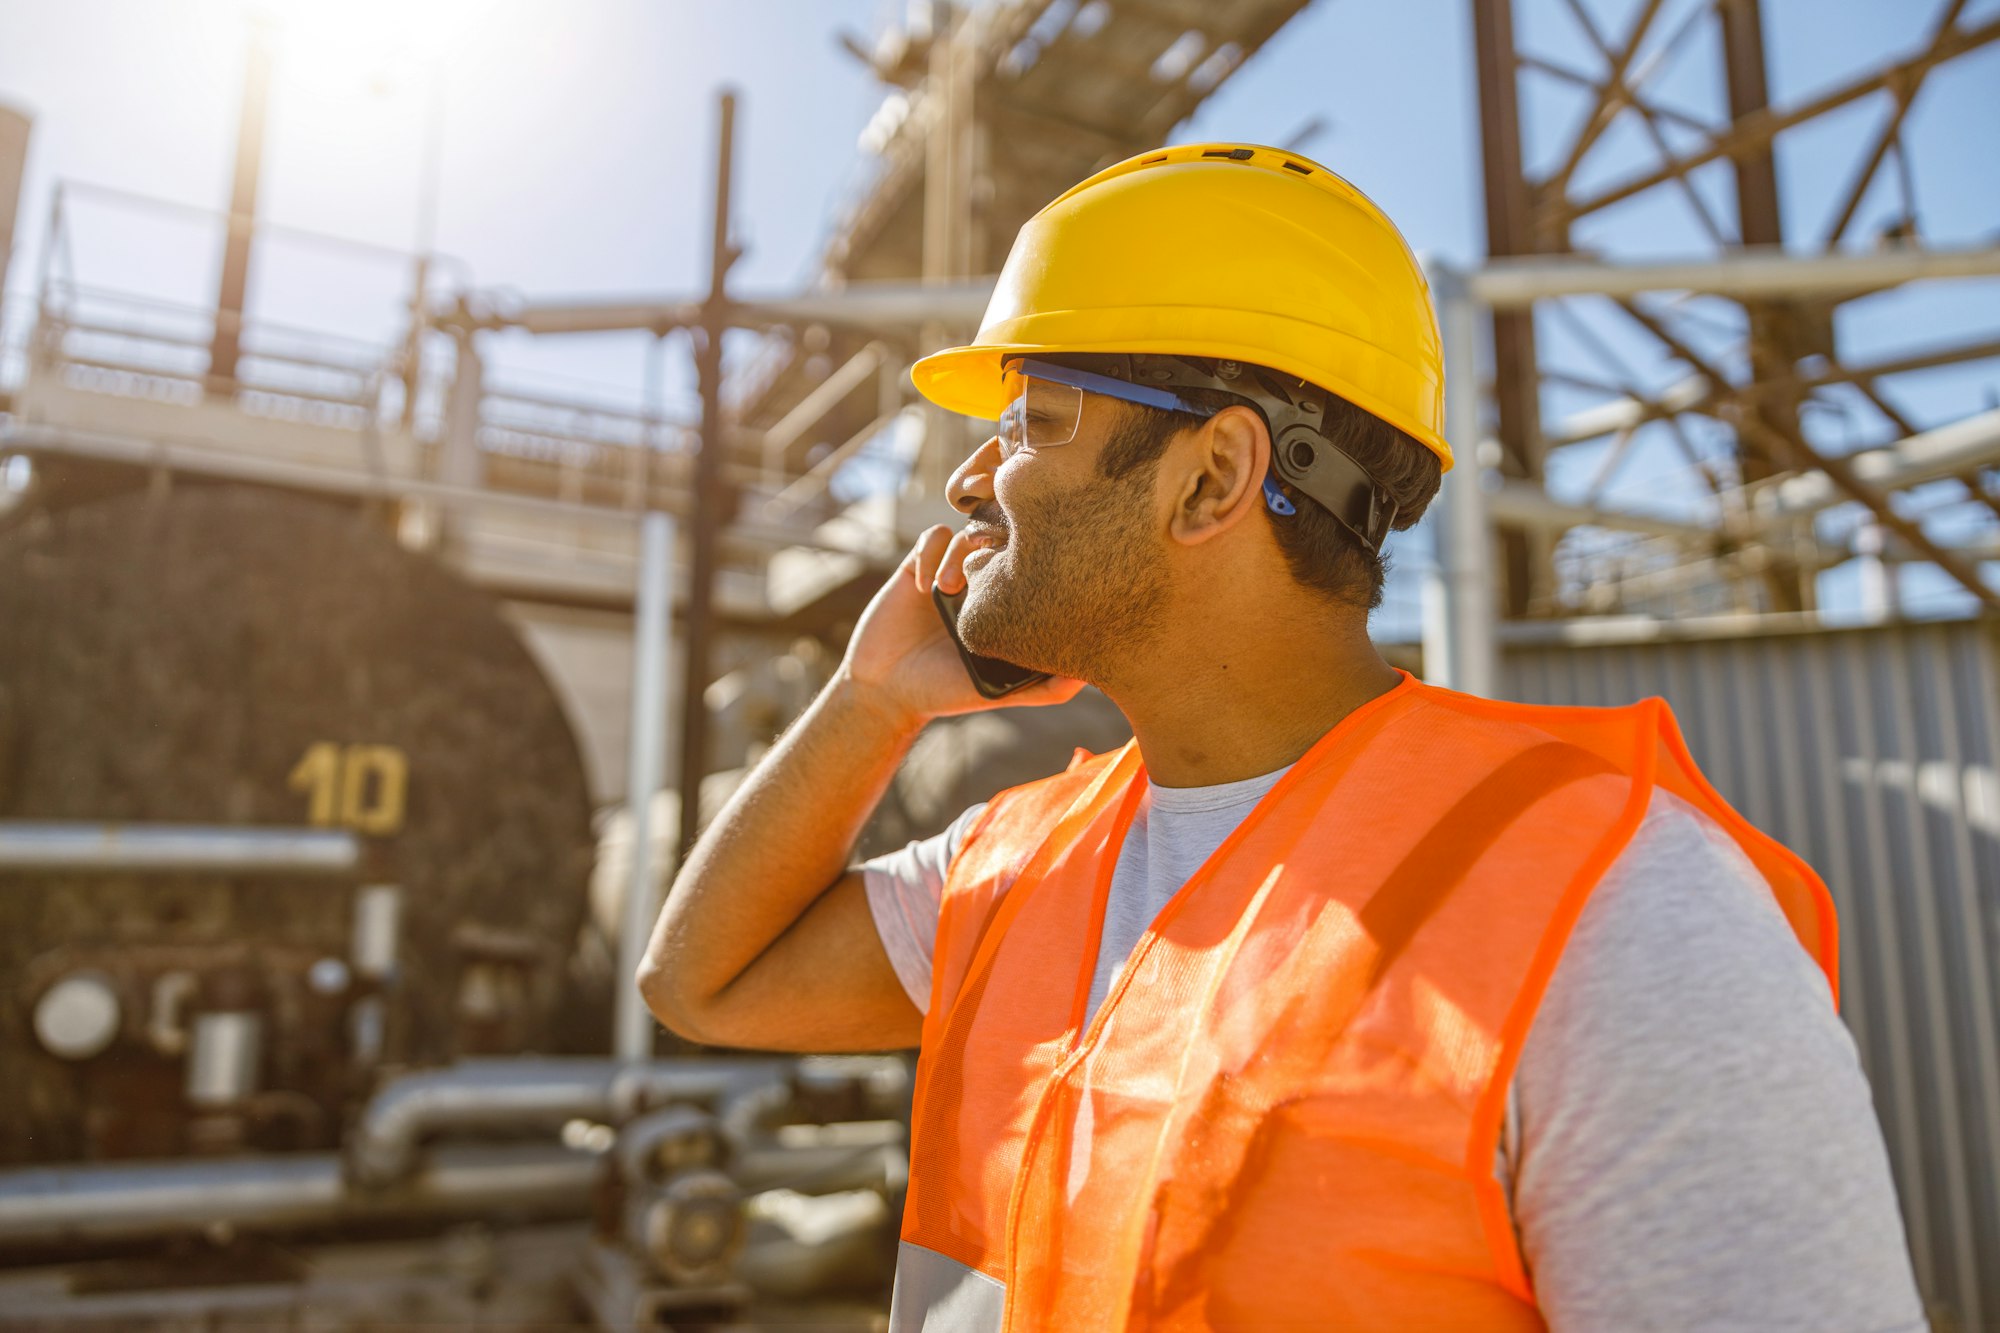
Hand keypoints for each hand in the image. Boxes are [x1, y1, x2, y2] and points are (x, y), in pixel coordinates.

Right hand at [839, 525, 1084, 726]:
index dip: (1035, 557)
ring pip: (970, 531)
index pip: (1035, 563)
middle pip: (1006, 536)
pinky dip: (933, 554)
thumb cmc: (946, 692)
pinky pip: (934, 537)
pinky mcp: (919, 565)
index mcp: (1009, 604)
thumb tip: (1091, 672)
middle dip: (1000, 544)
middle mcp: (984, 583)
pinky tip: (925, 587)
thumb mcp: (1002, 693)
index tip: (1029, 574)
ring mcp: (952, 570)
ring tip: (947, 589)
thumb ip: (1048, 687)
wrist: (886, 690)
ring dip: (961, 554)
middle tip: (990, 569)